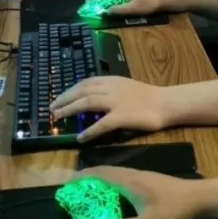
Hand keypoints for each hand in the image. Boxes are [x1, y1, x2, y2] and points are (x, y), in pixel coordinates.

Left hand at [51, 76, 170, 142]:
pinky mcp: (121, 117)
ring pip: (87, 103)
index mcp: (112, 80)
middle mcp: (111, 88)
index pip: (86, 82)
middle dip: (65, 99)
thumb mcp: (126, 87)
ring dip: (70, 109)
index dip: (70, 89)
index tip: (60, 96)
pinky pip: (100, 124)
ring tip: (58, 117)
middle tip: (52, 108)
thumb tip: (93, 98)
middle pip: (82, 91)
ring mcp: (115, 102)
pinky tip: (80, 138)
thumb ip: (111, 90)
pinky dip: (89, 131)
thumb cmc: (148, 97)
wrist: (166, 103)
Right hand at [67, 167, 205, 218]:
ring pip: (115, 173)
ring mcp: (142, 175)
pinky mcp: (149, 180)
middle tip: (73, 190)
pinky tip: (113, 194)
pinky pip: (123, 177)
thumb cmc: (172, 210)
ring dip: (100, 179)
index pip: (100, 173)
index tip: (67, 184)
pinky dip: (111, 182)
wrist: (199, 198)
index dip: (83, 177)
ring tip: (88, 192)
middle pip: (105, 171)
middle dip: (88, 178)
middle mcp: (133, 174)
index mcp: (129, 181)